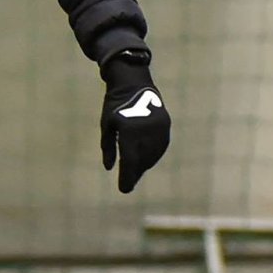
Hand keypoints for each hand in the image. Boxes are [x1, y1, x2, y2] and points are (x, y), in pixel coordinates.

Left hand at [100, 54, 170, 192]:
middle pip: (142, 160)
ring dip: (144, 166)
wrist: (133, 82)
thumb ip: (108, 147)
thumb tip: (109, 168)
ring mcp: (159, 128)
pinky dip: (152, 156)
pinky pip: (160, 147)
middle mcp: (147, 130)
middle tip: (127, 183)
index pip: (129, 161)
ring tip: (135, 174)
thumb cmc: (114, 103)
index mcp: (130, 130)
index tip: (123, 189)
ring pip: (153, 155)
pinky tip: (145, 162)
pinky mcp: (166, 125)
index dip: (127, 177)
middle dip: (134, 173)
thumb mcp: (107, 124)